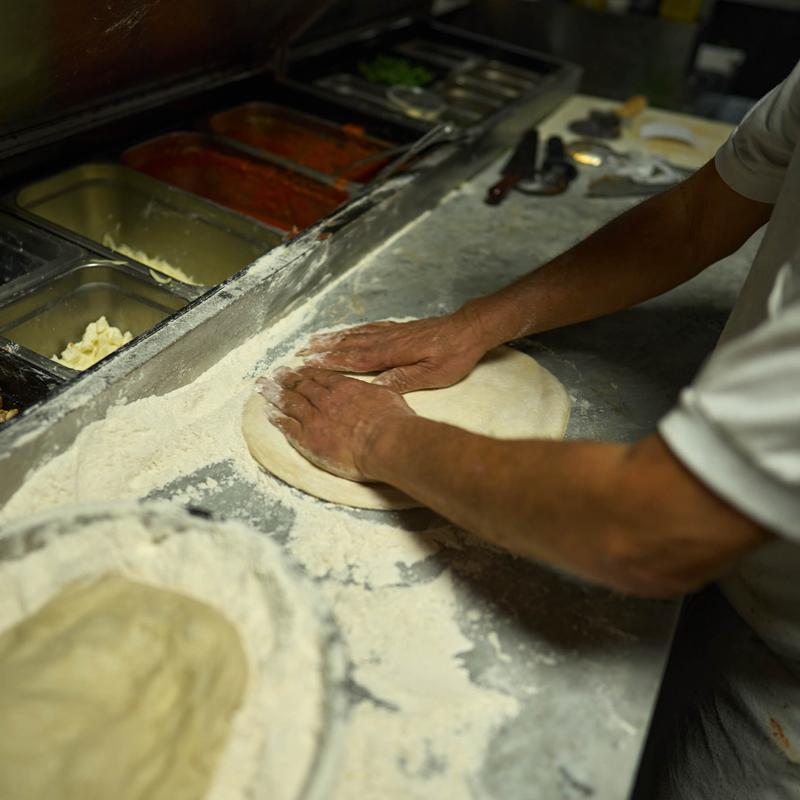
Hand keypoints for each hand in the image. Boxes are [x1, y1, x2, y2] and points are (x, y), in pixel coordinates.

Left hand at [258, 366, 414, 481]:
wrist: (385, 441)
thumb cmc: (393, 422)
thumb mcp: (389, 396)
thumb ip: (376, 391)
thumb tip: (380, 386)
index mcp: (345, 388)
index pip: (320, 377)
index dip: (306, 372)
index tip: (297, 369)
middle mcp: (326, 399)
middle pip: (301, 386)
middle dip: (286, 379)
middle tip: (275, 374)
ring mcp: (314, 419)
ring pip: (289, 402)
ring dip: (274, 393)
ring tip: (263, 387)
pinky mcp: (308, 439)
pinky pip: (286, 426)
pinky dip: (276, 417)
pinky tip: (268, 412)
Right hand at [297, 310, 491, 392]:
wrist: (470, 329)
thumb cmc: (454, 354)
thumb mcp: (432, 374)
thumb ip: (403, 380)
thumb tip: (376, 388)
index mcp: (391, 353)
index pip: (352, 359)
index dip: (327, 361)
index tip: (306, 363)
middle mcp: (386, 339)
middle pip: (347, 344)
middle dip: (321, 349)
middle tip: (298, 352)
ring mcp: (392, 331)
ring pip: (354, 334)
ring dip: (331, 338)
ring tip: (312, 341)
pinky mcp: (399, 328)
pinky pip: (368, 328)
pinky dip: (351, 330)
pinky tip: (345, 332)